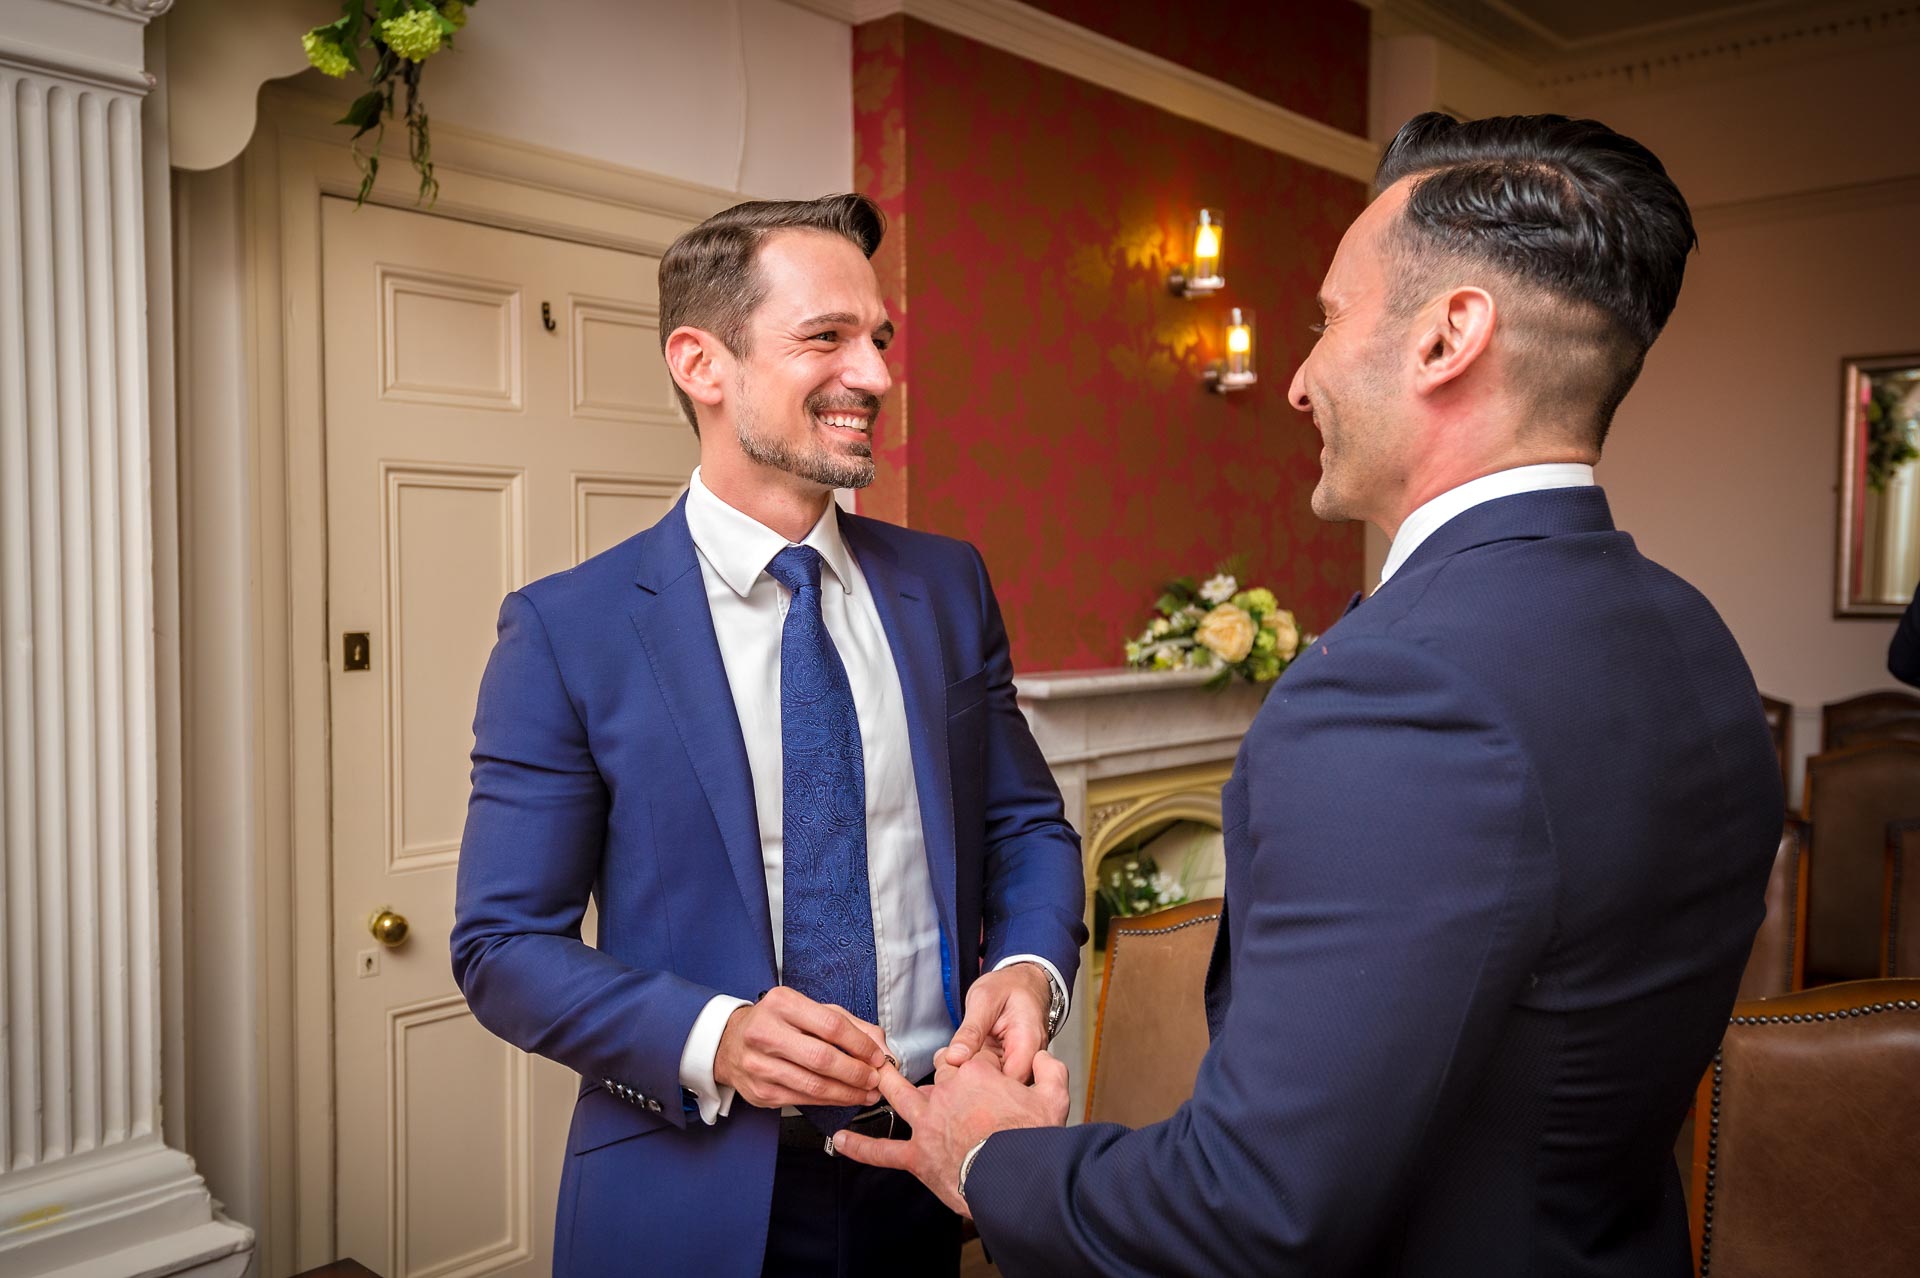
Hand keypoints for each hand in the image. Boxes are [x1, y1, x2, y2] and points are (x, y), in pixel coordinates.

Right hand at [713, 986, 887, 1110]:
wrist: (729, 1043)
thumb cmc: (776, 1023)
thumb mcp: (809, 1010)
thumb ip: (848, 1023)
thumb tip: (878, 1046)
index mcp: (782, 1004)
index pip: (831, 1025)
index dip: (860, 1044)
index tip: (877, 1056)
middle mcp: (766, 1033)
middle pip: (822, 1058)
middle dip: (856, 1073)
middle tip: (874, 1079)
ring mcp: (760, 1065)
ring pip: (813, 1085)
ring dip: (847, 1093)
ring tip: (865, 1093)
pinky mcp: (760, 1091)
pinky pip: (803, 1100)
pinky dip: (829, 1101)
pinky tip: (843, 1097)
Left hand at [832, 1051, 1070, 1217]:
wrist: (1014, 1179)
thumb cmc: (1033, 1139)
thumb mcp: (1053, 1097)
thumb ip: (1049, 1070)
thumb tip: (1042, 1059)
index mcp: (975, 1074)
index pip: (965, 1058)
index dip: (973, 1065)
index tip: (982, 1075)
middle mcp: (945, 1091)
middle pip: (935, 1073)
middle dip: (939, 1074)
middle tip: (945, 1081)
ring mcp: (926, 1123)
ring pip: (899, 1096)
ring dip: (885, 1084)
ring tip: (873, 1076)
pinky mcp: (917, 1155)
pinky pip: (883, 1151)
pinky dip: (861, 1147)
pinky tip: (841, 1141)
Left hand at [945, 963, 1050, 1081]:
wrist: (1022, 981)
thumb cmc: (1008, 986)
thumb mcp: (983, 1000)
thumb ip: (971, 1030)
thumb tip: (955, 1057)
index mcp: (1028, 1041)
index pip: (1012, 1082)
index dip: (984, 1087)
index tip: (958, 1079)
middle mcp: (1030, 1058)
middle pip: (1006, 1090)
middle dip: (975, 1087)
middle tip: (949, 1073)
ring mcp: (1021, 1064)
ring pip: (998, 1088)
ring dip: (974, 1082)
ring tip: (952, 1068)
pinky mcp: (1010, 1066)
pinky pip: (994, 1079)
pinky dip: (976, 1076)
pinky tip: (960, 1067)